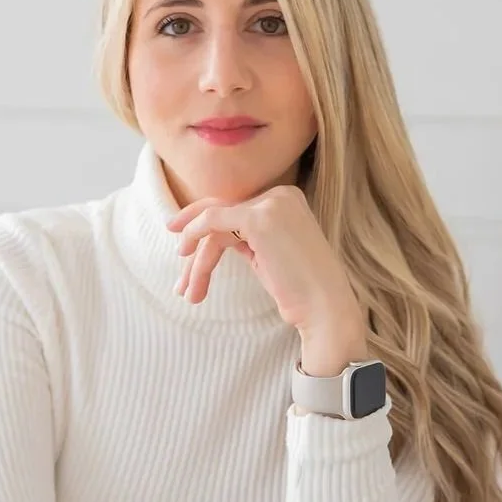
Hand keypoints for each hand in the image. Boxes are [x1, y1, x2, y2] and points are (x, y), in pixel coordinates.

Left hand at [166, 184, 361, 334]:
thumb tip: (210, 239)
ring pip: (215, 223)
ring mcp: (270, 203)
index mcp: (286, 200)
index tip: (187, 249)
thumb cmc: (300, 290)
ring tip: (186, 291)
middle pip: (223, 210)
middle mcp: (280, 195)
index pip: (236, 209)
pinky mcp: (258, 218)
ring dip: (197, 260)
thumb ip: (247, 238)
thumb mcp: (269, 254)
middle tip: (176, 253)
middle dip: (193, 230)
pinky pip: (212, 219)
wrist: (325, 307)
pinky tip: (186, 260)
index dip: (207, 227)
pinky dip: (194, 235)